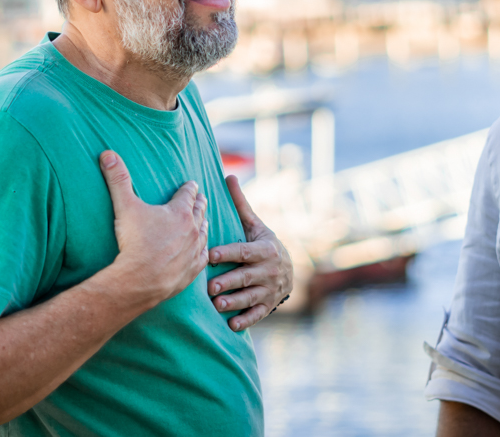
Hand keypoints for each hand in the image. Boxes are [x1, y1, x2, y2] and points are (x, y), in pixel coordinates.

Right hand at [99, 150, 208, 307]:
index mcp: (179, 212)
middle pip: (200, 211)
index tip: (192, 183)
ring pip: (204, 233)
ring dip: (204, 224)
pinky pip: (203, 257)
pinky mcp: (192, 270)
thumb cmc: (134, 242)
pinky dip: (204, 251)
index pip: (188, 194)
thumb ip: (118, 179)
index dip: (190, 187)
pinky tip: (203, 251)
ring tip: (204, 220)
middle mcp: (192, 229)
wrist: (139, 280)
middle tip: (201, 198)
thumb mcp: (124, 206)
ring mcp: (194, 250)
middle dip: (200, 203)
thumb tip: (107, 153)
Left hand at [207, 175, 292, 331]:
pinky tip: (232, 324)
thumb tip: (228, 176)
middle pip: (247, 277)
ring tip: (217, 304)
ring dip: (234, 302)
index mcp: (265, 249)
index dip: (228, 253)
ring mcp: (269, 290)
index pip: (244, 251)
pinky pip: (258, 315)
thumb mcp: (255, 225)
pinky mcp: (268, 306)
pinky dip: (246, 320)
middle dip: (229, 282)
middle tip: (210, 286)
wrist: (289, 270)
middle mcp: (269, 271)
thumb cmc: (262, 244)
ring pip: (251, 297)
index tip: (210, 255)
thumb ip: (240, 205)